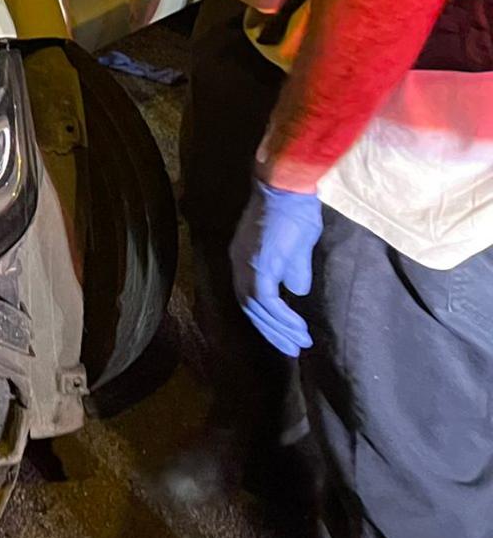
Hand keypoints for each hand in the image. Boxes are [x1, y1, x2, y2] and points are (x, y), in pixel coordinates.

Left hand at [230, 181, 321, 356]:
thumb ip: (293, 270)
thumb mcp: (296, 249)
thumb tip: (297, 291)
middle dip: (271, 330)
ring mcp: (246, 262)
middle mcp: (238, 261)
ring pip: (255, 307)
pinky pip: (266, 300)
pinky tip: (298, 328)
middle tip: (292, 348)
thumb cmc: (295, 213)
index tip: (286, 334)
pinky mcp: (260, 264)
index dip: (266, 317)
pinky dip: (281, 318)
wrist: (289, 188)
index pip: (249, 295)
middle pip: (248, 306)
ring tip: (299, 343)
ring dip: (278, 329)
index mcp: (244, 257)